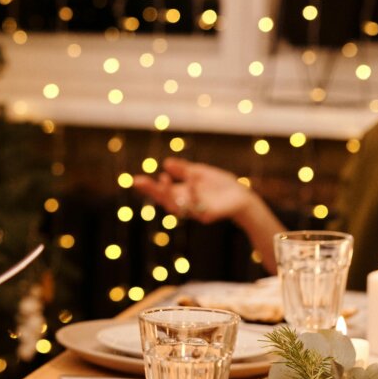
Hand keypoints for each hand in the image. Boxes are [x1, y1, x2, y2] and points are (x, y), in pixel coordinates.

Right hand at [131, 157, 259, 223]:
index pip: (161, 192)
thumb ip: (184, 169)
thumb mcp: (199, 172)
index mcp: (181, 193)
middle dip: (153, 191)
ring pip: (177, 206)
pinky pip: (197, 206)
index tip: (136, 180)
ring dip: (169, 193)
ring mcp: (195, 211)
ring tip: (163, 178)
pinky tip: (192, 179)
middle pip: (165, 200)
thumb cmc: (220, 185)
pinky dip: (194, 192)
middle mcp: (185, 204)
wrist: (241, 196)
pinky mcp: (207, 215)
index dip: (148, 188)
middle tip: (141, 181)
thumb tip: (166, 163)